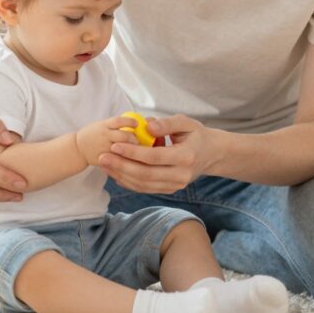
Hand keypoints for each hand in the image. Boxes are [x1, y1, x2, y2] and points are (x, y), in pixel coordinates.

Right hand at [75, 115, 139, 166]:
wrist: (78, 149)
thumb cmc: (91, 135)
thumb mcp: (100, 125)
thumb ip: (114, 125)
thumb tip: (134, 123)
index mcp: (103, 125)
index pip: (119, 121)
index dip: (129, 121)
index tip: (136, 123)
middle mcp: (104, 136)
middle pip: (124, 136)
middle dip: (134, 138)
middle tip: (138, 140)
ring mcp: (104, 148)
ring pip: (122, 148)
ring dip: (132, 149)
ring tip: (135, 150)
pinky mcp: (104, 158)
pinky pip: (118, 159)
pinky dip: (126, 158)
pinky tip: (130, 158)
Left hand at [99, 115, 218, 194]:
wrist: (211, 154)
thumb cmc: (196, 134)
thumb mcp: (186, 122)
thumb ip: (167, 123)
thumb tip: (147, 126)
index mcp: (186, 156)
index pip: (155, 157)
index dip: (133, 153)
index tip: (115, 145)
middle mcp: (182, 175)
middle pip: (146, 174)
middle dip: (121, 166)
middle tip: (102, 157)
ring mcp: (176, 185)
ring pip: (144, 184)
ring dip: (121, 175)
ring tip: (104, 164)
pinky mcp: (170, 189)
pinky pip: (146, 188)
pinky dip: (129, 182)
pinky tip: (115, 173)